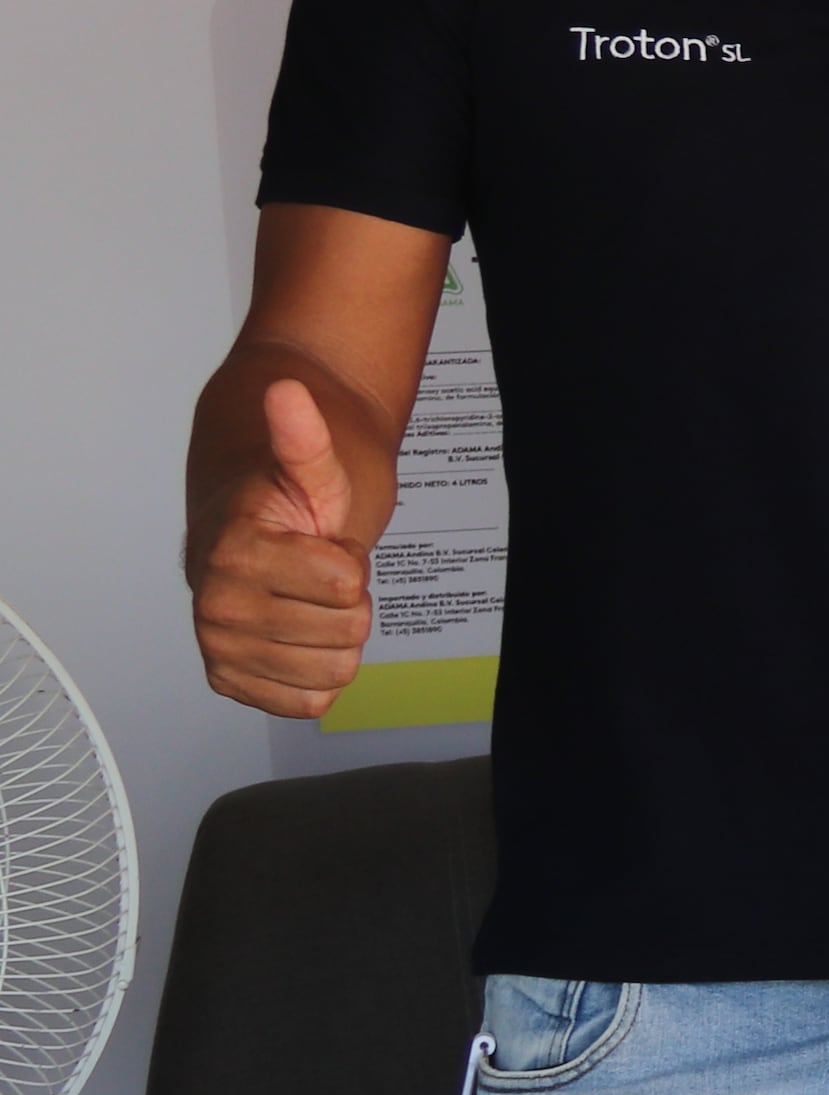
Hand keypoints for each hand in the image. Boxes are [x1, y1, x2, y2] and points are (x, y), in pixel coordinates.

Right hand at [192, 377, 376, 716]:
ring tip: (306, 595)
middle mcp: (213, 605)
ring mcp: (218, 647)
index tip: (320, 540)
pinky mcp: (229, 680)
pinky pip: (308, 703)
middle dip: (346, 598)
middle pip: (347, 632)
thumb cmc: (290, 497)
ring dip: (333, 634)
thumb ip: (305, 437)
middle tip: (316, 569)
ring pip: (335, 671)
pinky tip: (299, 633)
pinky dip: (317, 673)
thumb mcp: (316, 466)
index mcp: (232, 553)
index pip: (346, 587)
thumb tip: (288, 390)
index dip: (350, 560)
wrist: (253, 521)